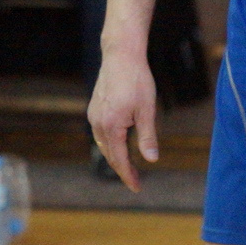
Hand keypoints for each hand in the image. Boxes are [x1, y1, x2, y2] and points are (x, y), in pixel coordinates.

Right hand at [87, 47, 159, 190]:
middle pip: (109, 154)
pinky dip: (110, 143)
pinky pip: (100, 133)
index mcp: (111, 126)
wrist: (121, 56)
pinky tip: (119, 143)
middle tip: (135, 181)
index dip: (128, 175)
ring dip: (115, 156)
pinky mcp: (94, 107)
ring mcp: (93, 114)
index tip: (137, 188)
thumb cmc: (137, 81)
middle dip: (121, 169)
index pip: (119, 159)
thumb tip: (151, 160)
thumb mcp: (147, 111)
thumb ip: (147, 137)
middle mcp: (97, 122)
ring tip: (128, 166)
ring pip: (103, 144)